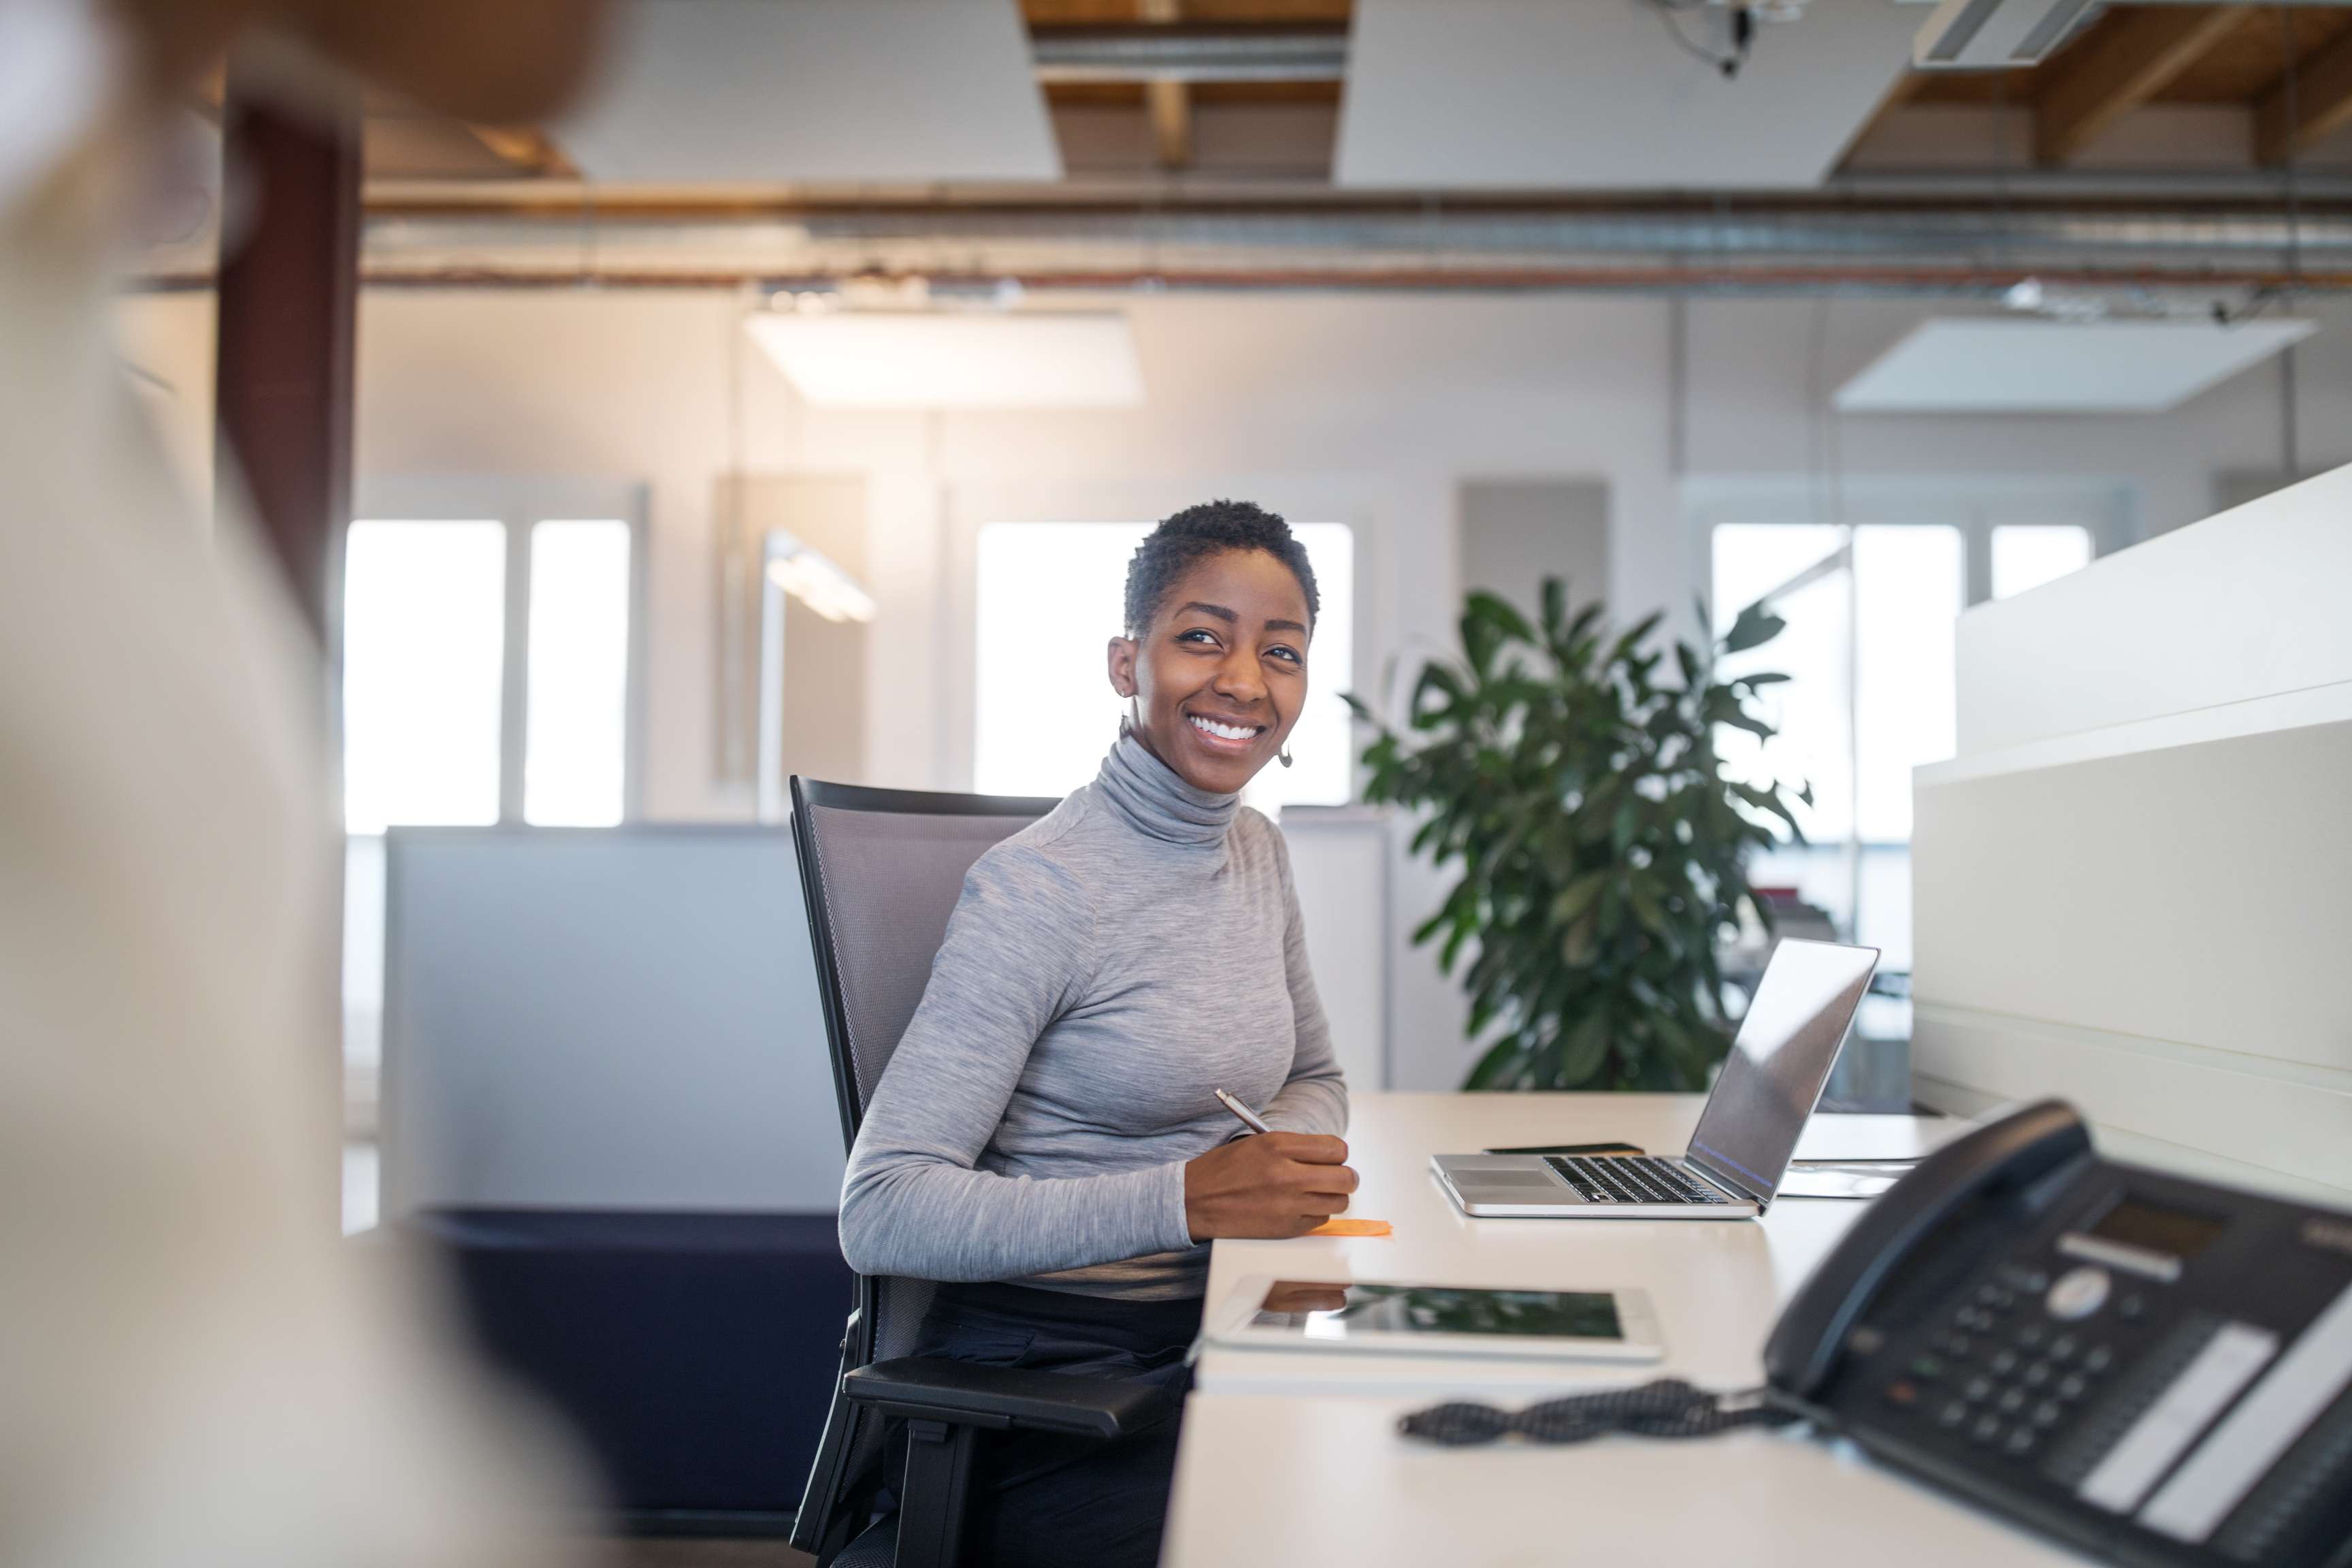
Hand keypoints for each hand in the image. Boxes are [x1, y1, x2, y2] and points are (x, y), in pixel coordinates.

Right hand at [1183, 1132, 1356, 1241]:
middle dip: (1345, 1177)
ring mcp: (1288, 1204)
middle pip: (1345, 1178)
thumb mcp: (1257, 1143)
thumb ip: (1294, 1147)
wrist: (1195, 1201)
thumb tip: (1329, 1155)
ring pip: (1338, 1202)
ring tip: (1317, 1193)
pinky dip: (1315, 1214)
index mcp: (1278, 1146)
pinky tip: (1298, 1208)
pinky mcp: (1286, 1228)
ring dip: (1332, 1197)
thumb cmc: (1224, 1169)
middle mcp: (1287, 1174)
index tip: (1333, 1157)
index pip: (1336, 1148)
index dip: (1338, 1153)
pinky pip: (1320, 1221)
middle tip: (1336, 1177)